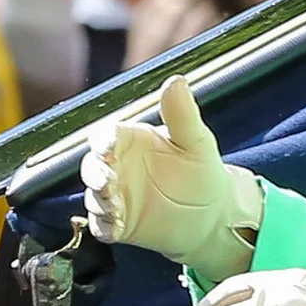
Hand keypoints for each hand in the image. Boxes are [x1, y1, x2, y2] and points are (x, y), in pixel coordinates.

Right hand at [82, 76, 263, 280]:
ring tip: (115, 206)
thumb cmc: (202, 170)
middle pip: (91, 166)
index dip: (103, 141)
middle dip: (95, 174)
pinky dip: (104, 226)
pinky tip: (117, 226)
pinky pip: (101, 225)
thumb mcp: (195, 142)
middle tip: (107, 182)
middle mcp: (119, 167)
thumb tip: (176, 80)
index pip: (106, 136)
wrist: (214, 212)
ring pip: (94, 196)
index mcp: (133, 141)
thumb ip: (182, 113)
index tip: (109, 149)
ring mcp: (116, 196)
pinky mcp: (119, 223)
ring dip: (99, 201)